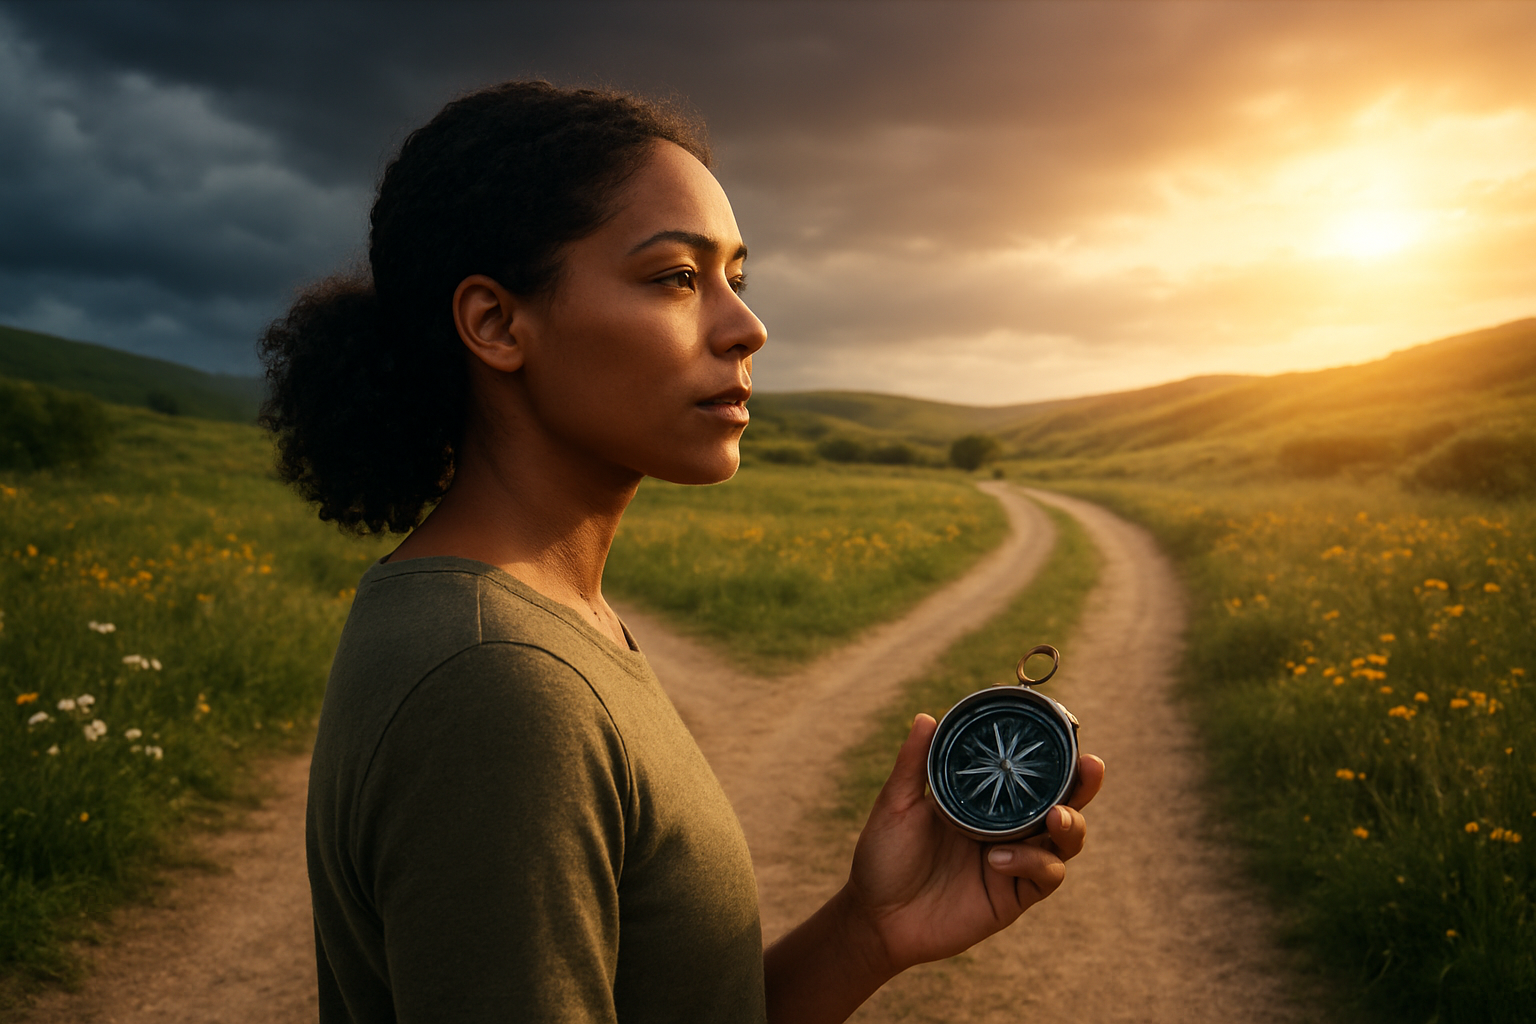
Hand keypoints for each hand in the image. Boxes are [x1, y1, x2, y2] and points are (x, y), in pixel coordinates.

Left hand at [841, 713, 1104, 973]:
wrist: (876, 917)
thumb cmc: (884, 857)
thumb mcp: (896, 805)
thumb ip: (914, 764)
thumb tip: (927, 717)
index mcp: (985, 802)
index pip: (1029, 776)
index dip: (1054, 758)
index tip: (1066, 735)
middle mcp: (1007, 829)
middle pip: (1062, 803)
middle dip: (1083, 785)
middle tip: (1092, 765)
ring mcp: (1014, 862)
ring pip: (1065, 841)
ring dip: (1070, 824)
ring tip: (1056, 816)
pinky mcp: (1013, 897)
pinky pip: (1043, 877)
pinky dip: (1032, 862)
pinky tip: (1000, 857)